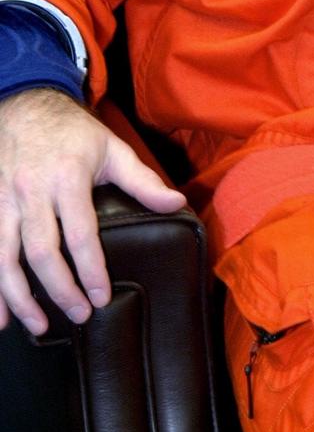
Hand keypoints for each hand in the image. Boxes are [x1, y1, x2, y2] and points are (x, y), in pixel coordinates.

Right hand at [0, 88, 185, 335]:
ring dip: (20, 297)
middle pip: (42, 251)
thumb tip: (177, 204)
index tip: (101, 296)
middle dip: (60, 289)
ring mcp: (5, 200)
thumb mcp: (112, 149)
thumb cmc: (73, 132)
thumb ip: (143, 181)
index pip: (79, 233)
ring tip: (39, 326)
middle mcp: (33, 191)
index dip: (90, 269)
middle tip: (80, 314)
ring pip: (7, 257)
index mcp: (68, 177)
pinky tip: (0, 317)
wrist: (25, 104)